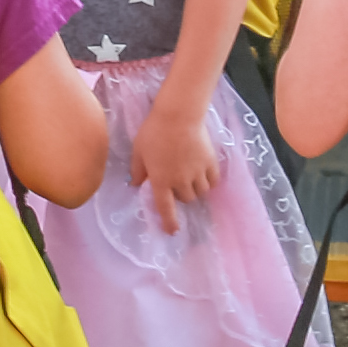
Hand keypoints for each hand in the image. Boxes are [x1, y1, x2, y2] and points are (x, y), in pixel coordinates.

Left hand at [129, 87, 219, 228]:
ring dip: (195, 189)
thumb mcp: (138, 151)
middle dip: (181, 195)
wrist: (179, 115)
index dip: (170, 222)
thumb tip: (134, 185)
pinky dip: (209, 181)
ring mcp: (197, 173)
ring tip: (191, 178)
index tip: (173, 231)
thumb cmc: (154, 131)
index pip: (165, 209)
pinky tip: (205, 174)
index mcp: (161, 181)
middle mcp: (180, 181)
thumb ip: (137, 170)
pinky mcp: (211, 163)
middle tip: (176, 182)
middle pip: (186, 199)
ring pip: (200, 192)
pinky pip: (213, 181)